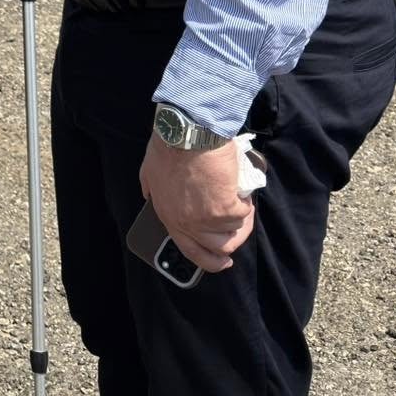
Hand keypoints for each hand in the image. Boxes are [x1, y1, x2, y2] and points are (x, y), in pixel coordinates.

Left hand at [139, 136, 254, 273]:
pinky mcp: (225, 208)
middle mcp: (188, 224)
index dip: (209, 261)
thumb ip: (151, 188)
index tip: (221, 261)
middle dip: (232, 244)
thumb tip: (149, 195)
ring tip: (241, 203)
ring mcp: (207, 219)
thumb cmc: (168, 147)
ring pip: (233, 233)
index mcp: (169, 217)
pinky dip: (246, 205)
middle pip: (217, 249)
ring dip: (241, 220)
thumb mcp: (149, 172)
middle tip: (240, 231)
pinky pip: (243, 214)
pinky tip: (242, 193)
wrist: (187, 134)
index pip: (190, 251)